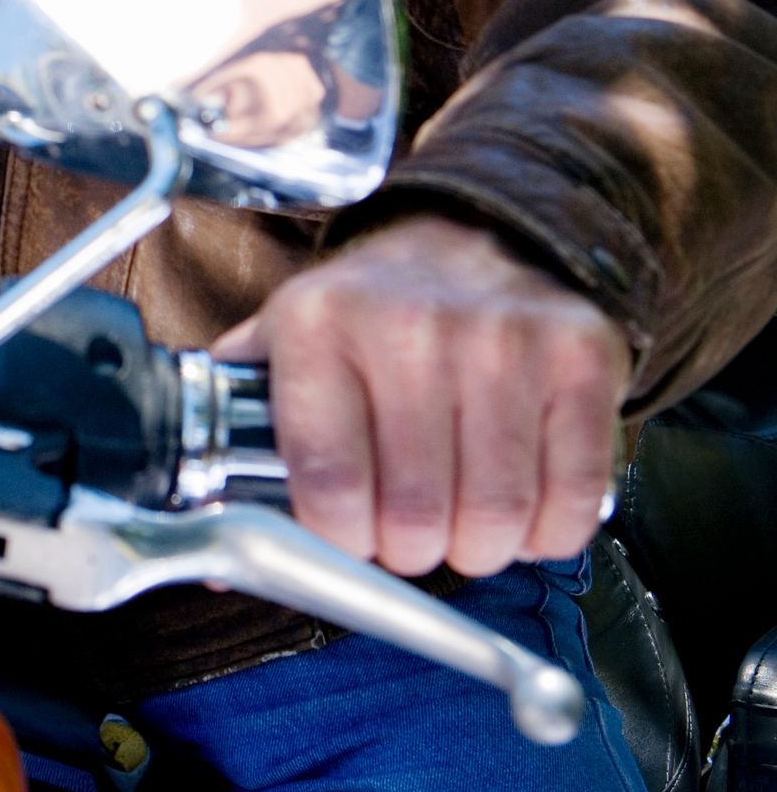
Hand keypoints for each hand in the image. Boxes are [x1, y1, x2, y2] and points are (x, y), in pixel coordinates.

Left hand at [214, 216, 626, 577]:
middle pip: (414, 517)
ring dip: (478, 546)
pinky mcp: (578, 357)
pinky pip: (569, 502)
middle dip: (409, 549)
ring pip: (494, 520)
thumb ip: (244, 439)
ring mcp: (503, 338)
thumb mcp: (288, 344)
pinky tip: (523, 499)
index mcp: (317, 324)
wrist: (479, 230)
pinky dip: (545, 531)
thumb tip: (213, 561)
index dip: (341, 540)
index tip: (351, 533)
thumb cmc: (375, 314)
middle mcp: (408, 325)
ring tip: (463, 515)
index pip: (327, 486)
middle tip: (410, 526)